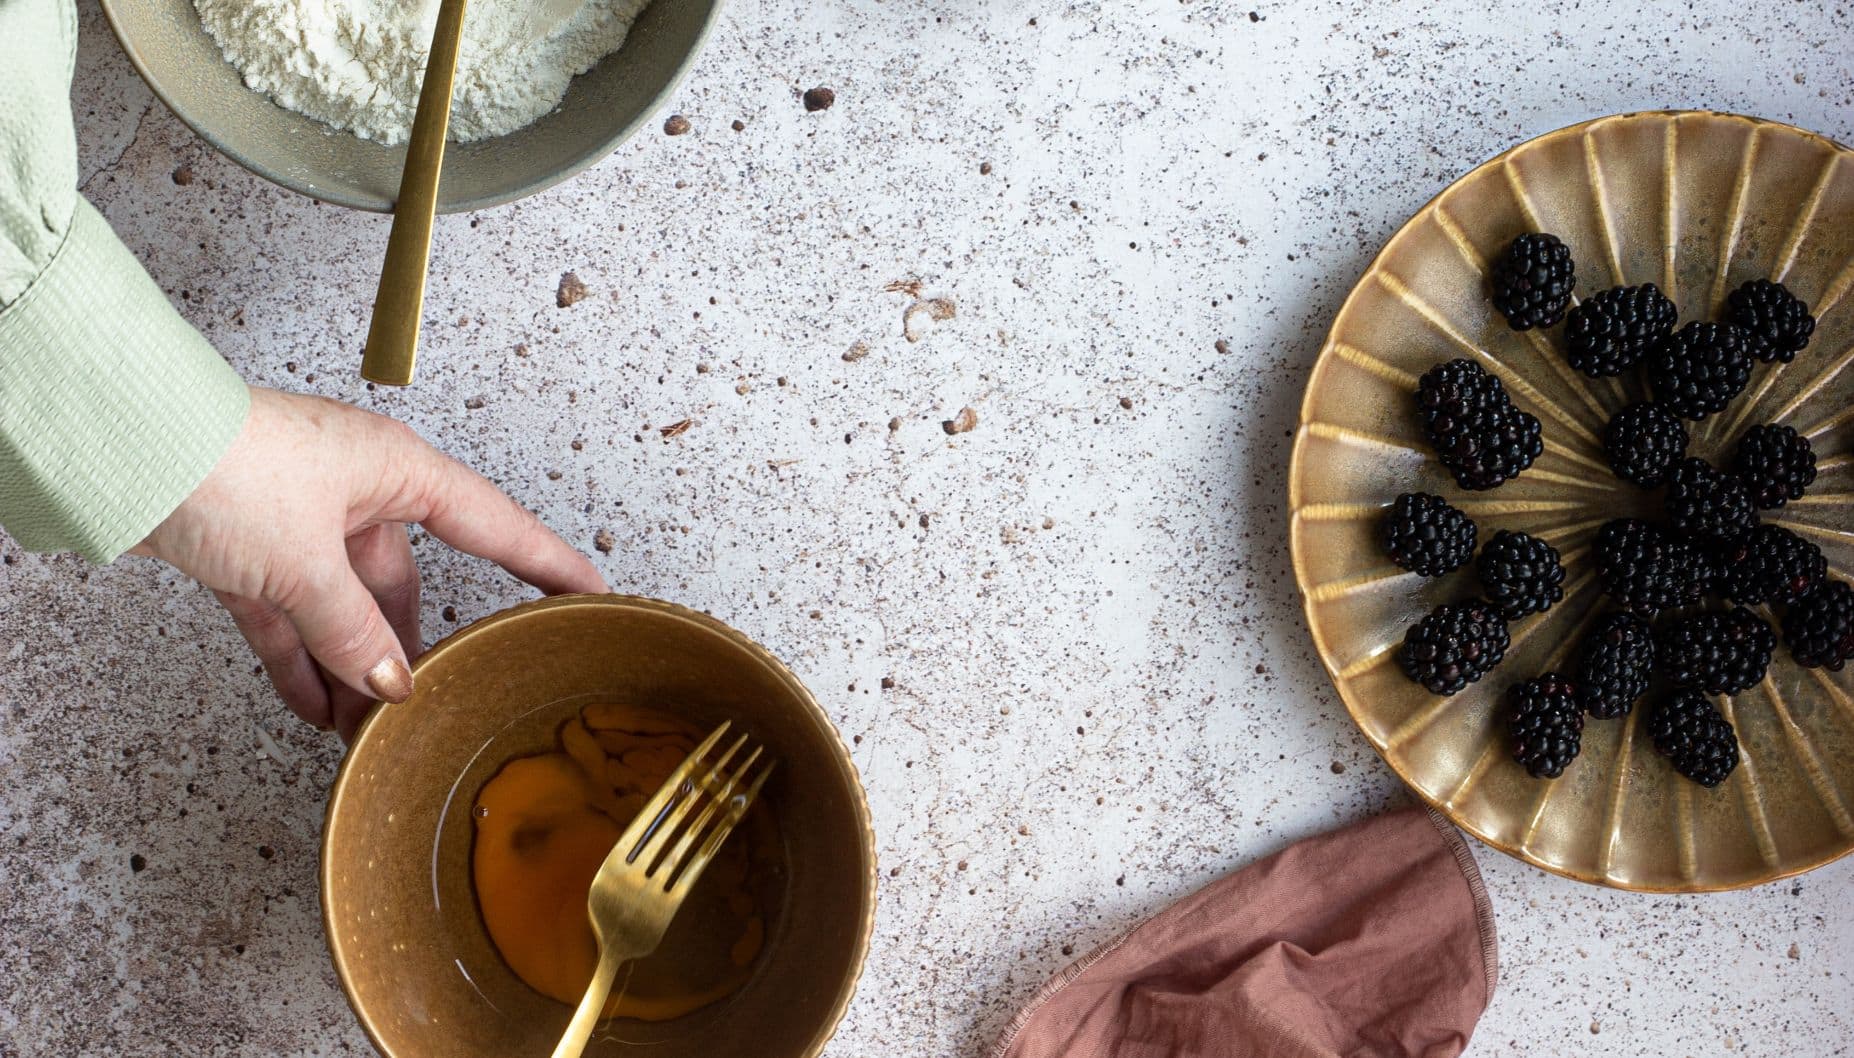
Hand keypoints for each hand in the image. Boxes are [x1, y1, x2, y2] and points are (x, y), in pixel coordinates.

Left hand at [133, 387, 606, 739]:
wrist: (122, 445)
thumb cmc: (223, 465)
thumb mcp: (305, 564)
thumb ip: (353, 633)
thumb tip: (390, 685)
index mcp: (395, 470)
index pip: (494, 525)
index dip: (546, 563)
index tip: (589, 592)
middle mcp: (356, 489)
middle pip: (405, 582)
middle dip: (410, 649)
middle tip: (433, 702)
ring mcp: (300, 518)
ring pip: (344, 605)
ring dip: (351, 666)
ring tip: (362, 728)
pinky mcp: (249, 544)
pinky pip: (291, 613)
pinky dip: (300, 659)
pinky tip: (311, 706)